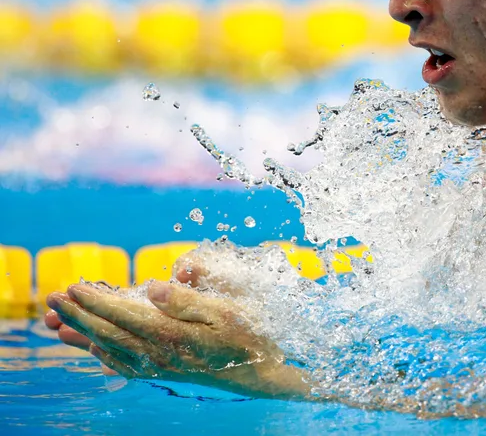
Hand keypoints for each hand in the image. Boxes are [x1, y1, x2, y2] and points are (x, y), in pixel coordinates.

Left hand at [46, 280, 309, 399]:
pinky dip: (102, 356)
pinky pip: (123, 366)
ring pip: (109, 351)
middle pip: (108, 333)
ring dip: (81, 335)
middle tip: (52, 298)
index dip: (96, 301)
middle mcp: (158, 355)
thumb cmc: (246, 337)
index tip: (73, 286)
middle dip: (78, 315)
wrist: (257, 375)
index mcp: (171, 335)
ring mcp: (158, 367)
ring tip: (57, 324)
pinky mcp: (162, 374)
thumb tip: (153, 286)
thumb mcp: (226, 310)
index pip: (123, 315)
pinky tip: (94, 350)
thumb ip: (187, 299)